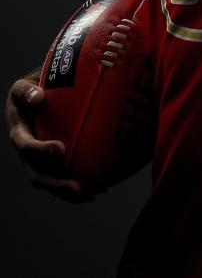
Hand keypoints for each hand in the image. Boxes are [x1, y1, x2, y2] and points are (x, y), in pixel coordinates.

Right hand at [5, 68, 94, 202]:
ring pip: (53, 181)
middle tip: (78, 188)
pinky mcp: (51, 162)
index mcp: (19, 134)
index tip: (61, 149)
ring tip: (94, 193)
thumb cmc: (30, 91)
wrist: (33, 98)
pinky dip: (80, 185)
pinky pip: (64, 176)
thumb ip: (27, 91)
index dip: (41, 150)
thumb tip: (38, 97)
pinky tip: (102, 187)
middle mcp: (27, 153)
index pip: (26, 146)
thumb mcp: (22, 88)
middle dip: (57, 185)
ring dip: (70, 192)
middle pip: (38, 175)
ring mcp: (39, 160)